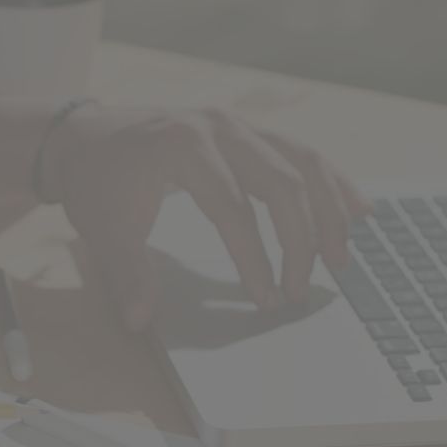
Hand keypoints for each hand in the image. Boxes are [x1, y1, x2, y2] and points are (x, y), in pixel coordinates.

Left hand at [47, 106, 370, 330]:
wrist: (87, 138)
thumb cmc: (99, 183)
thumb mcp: (104, 229)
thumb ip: (127, 274)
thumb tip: (138, 320)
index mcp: (185, 147)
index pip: (234, 209)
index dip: (253, 258)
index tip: (264, 300)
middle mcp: (221, 127)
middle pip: (283, 182)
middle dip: (300, 241)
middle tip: (300, 290)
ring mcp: (240, 125)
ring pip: (304, 162)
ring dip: (329, 211)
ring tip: (342, 259)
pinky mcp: (250, 133)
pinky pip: (303, 153)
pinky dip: (333, 183)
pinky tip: (360, 211)